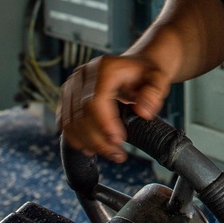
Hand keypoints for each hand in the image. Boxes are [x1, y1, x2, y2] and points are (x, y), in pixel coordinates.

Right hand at [57, 54, 171, 161]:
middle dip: (98, 139)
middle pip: (80, 113)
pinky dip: (76, 138)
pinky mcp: (66, 97)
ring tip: (110, 154)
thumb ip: (154, 93)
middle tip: (118, 155)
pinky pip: (64, 122)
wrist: (133, 67)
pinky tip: (92, 148)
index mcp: (104, 68)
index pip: (95, 99)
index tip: (118, 141)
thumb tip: (142, 112)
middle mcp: (83, 75)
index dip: (104, 123)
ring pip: (70, 121)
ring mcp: (71, 86)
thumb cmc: (145, 74)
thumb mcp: (158, 79)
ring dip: (88, 143)